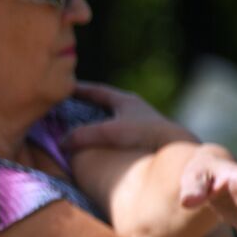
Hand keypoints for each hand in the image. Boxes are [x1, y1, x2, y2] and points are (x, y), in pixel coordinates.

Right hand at [63, 82, 197, 152]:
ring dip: (97, 121)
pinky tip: (100, 144)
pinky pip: (118, 131)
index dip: (80, 89)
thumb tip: (61, 142)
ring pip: (112, 118)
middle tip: (69, 107)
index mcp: (125, 101)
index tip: (65, 87)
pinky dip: (106, 134)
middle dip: (87, 104)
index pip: (97, 91)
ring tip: (81, 127)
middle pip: (104, 102)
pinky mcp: (144, 137)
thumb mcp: (109, 131)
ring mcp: (140, 123)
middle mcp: (133, 109)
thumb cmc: (144, 133)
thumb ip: (83, 135)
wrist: (175, 148)